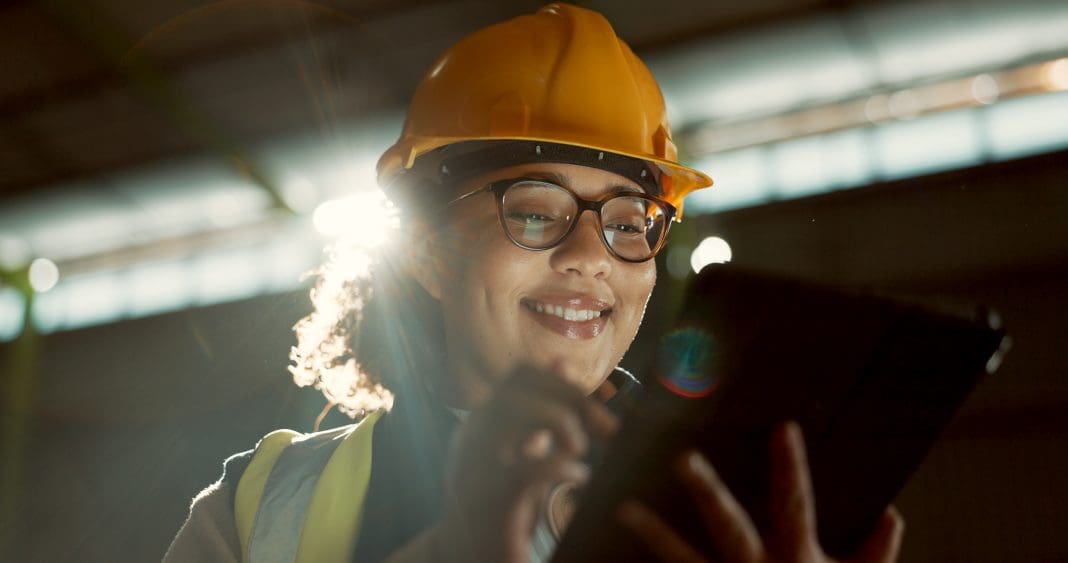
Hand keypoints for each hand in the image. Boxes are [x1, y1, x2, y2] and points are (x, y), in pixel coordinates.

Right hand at [436, 363, 618, 562]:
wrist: (465, 556)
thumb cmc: (502, 504)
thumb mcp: (524, 449)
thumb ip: (542, 409)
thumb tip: (562, 360)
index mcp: (483, 421)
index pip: (522, 375)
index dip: (565, 384)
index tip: (597, 414)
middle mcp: (473, 434)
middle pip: (520, 384)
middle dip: (573, 399)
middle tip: (606, 430)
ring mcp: (476, 463)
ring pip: (516, 410)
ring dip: (562, 424)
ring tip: (580, 453)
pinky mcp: (488, 498)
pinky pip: (526, 466)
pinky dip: (562, 466)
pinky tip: (578, 479)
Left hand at [617, 422, 904, 562]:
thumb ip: (875, 555)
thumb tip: (893, 515)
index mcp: (797, 559)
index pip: (795, 505)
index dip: (790, 467)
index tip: (782, 427)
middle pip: (729, 525)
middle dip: (707, 491)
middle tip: (682, 457)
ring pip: (684, 559)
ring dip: (654, 534)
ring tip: (623, 508)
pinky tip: (619, 555)